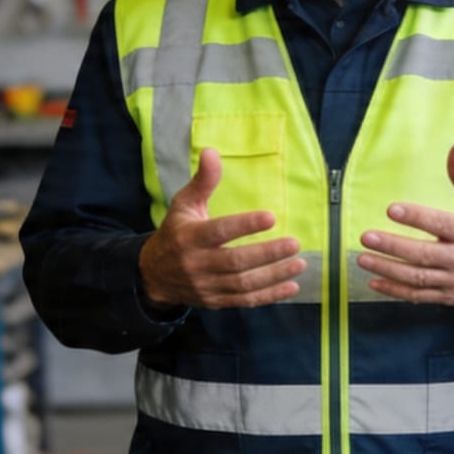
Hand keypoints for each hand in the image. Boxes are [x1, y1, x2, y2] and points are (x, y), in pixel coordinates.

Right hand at [138, 148, 305, 308]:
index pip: (219, 232)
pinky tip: (291, 286)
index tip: (271, 217)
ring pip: (243, 284)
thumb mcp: (184, 204)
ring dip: (274, 275)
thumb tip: (212, 152)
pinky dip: (269, 295)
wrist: (154, 275)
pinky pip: (245, 301)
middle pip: (236, 262)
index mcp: (189, 237)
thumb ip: (203, 181)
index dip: (245, 225)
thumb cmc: (175, 232)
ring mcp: (207, 286)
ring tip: (299, 263)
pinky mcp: (215, 302)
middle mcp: (197, 264)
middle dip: (267, 254)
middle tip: (295, 244)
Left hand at [356, 143, 453, 305]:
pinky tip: (374, 282)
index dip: (416, 218)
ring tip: (363, 259)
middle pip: (423, 254)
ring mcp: (453, 281)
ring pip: (417, 278)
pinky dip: (395, 291)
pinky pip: (418, 296)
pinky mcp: (447, 296)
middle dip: (393, 246)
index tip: (392, 210)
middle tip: (366, 237)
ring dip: (388, 269)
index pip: (440, 224)